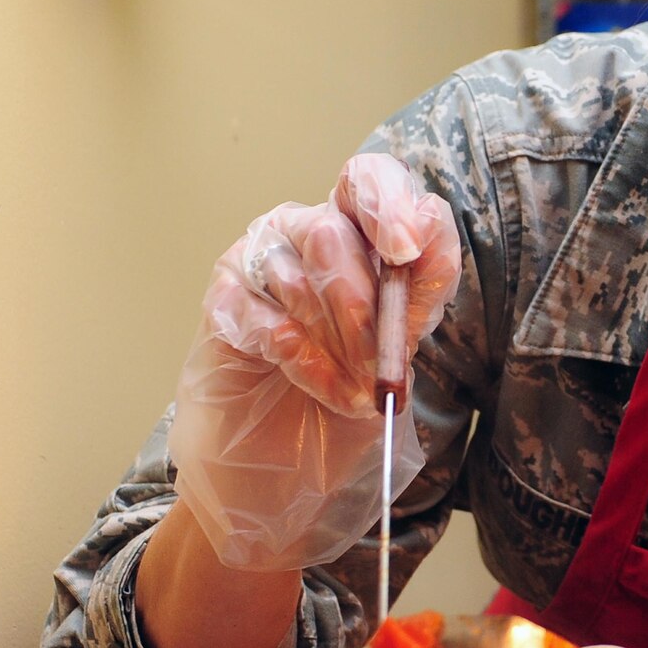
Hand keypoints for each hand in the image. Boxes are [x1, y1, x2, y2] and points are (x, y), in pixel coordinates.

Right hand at [168, 154, 461, 570]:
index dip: (386, 202)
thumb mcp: (402, 344)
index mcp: (353, 232)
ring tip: (354, 391)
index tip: (405, 251)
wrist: (287, 467)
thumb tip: (425, 230)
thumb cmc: (343, 400)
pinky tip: (318, 389)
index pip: (366, 179)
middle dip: (365, 308)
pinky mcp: (222, 305)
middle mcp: (301, 234)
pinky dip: (303, 361)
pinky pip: (266, 318)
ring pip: (298, 274)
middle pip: (331, 231)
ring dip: (338, 345)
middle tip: (380, 368)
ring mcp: (256, 265)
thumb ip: (419, 286)